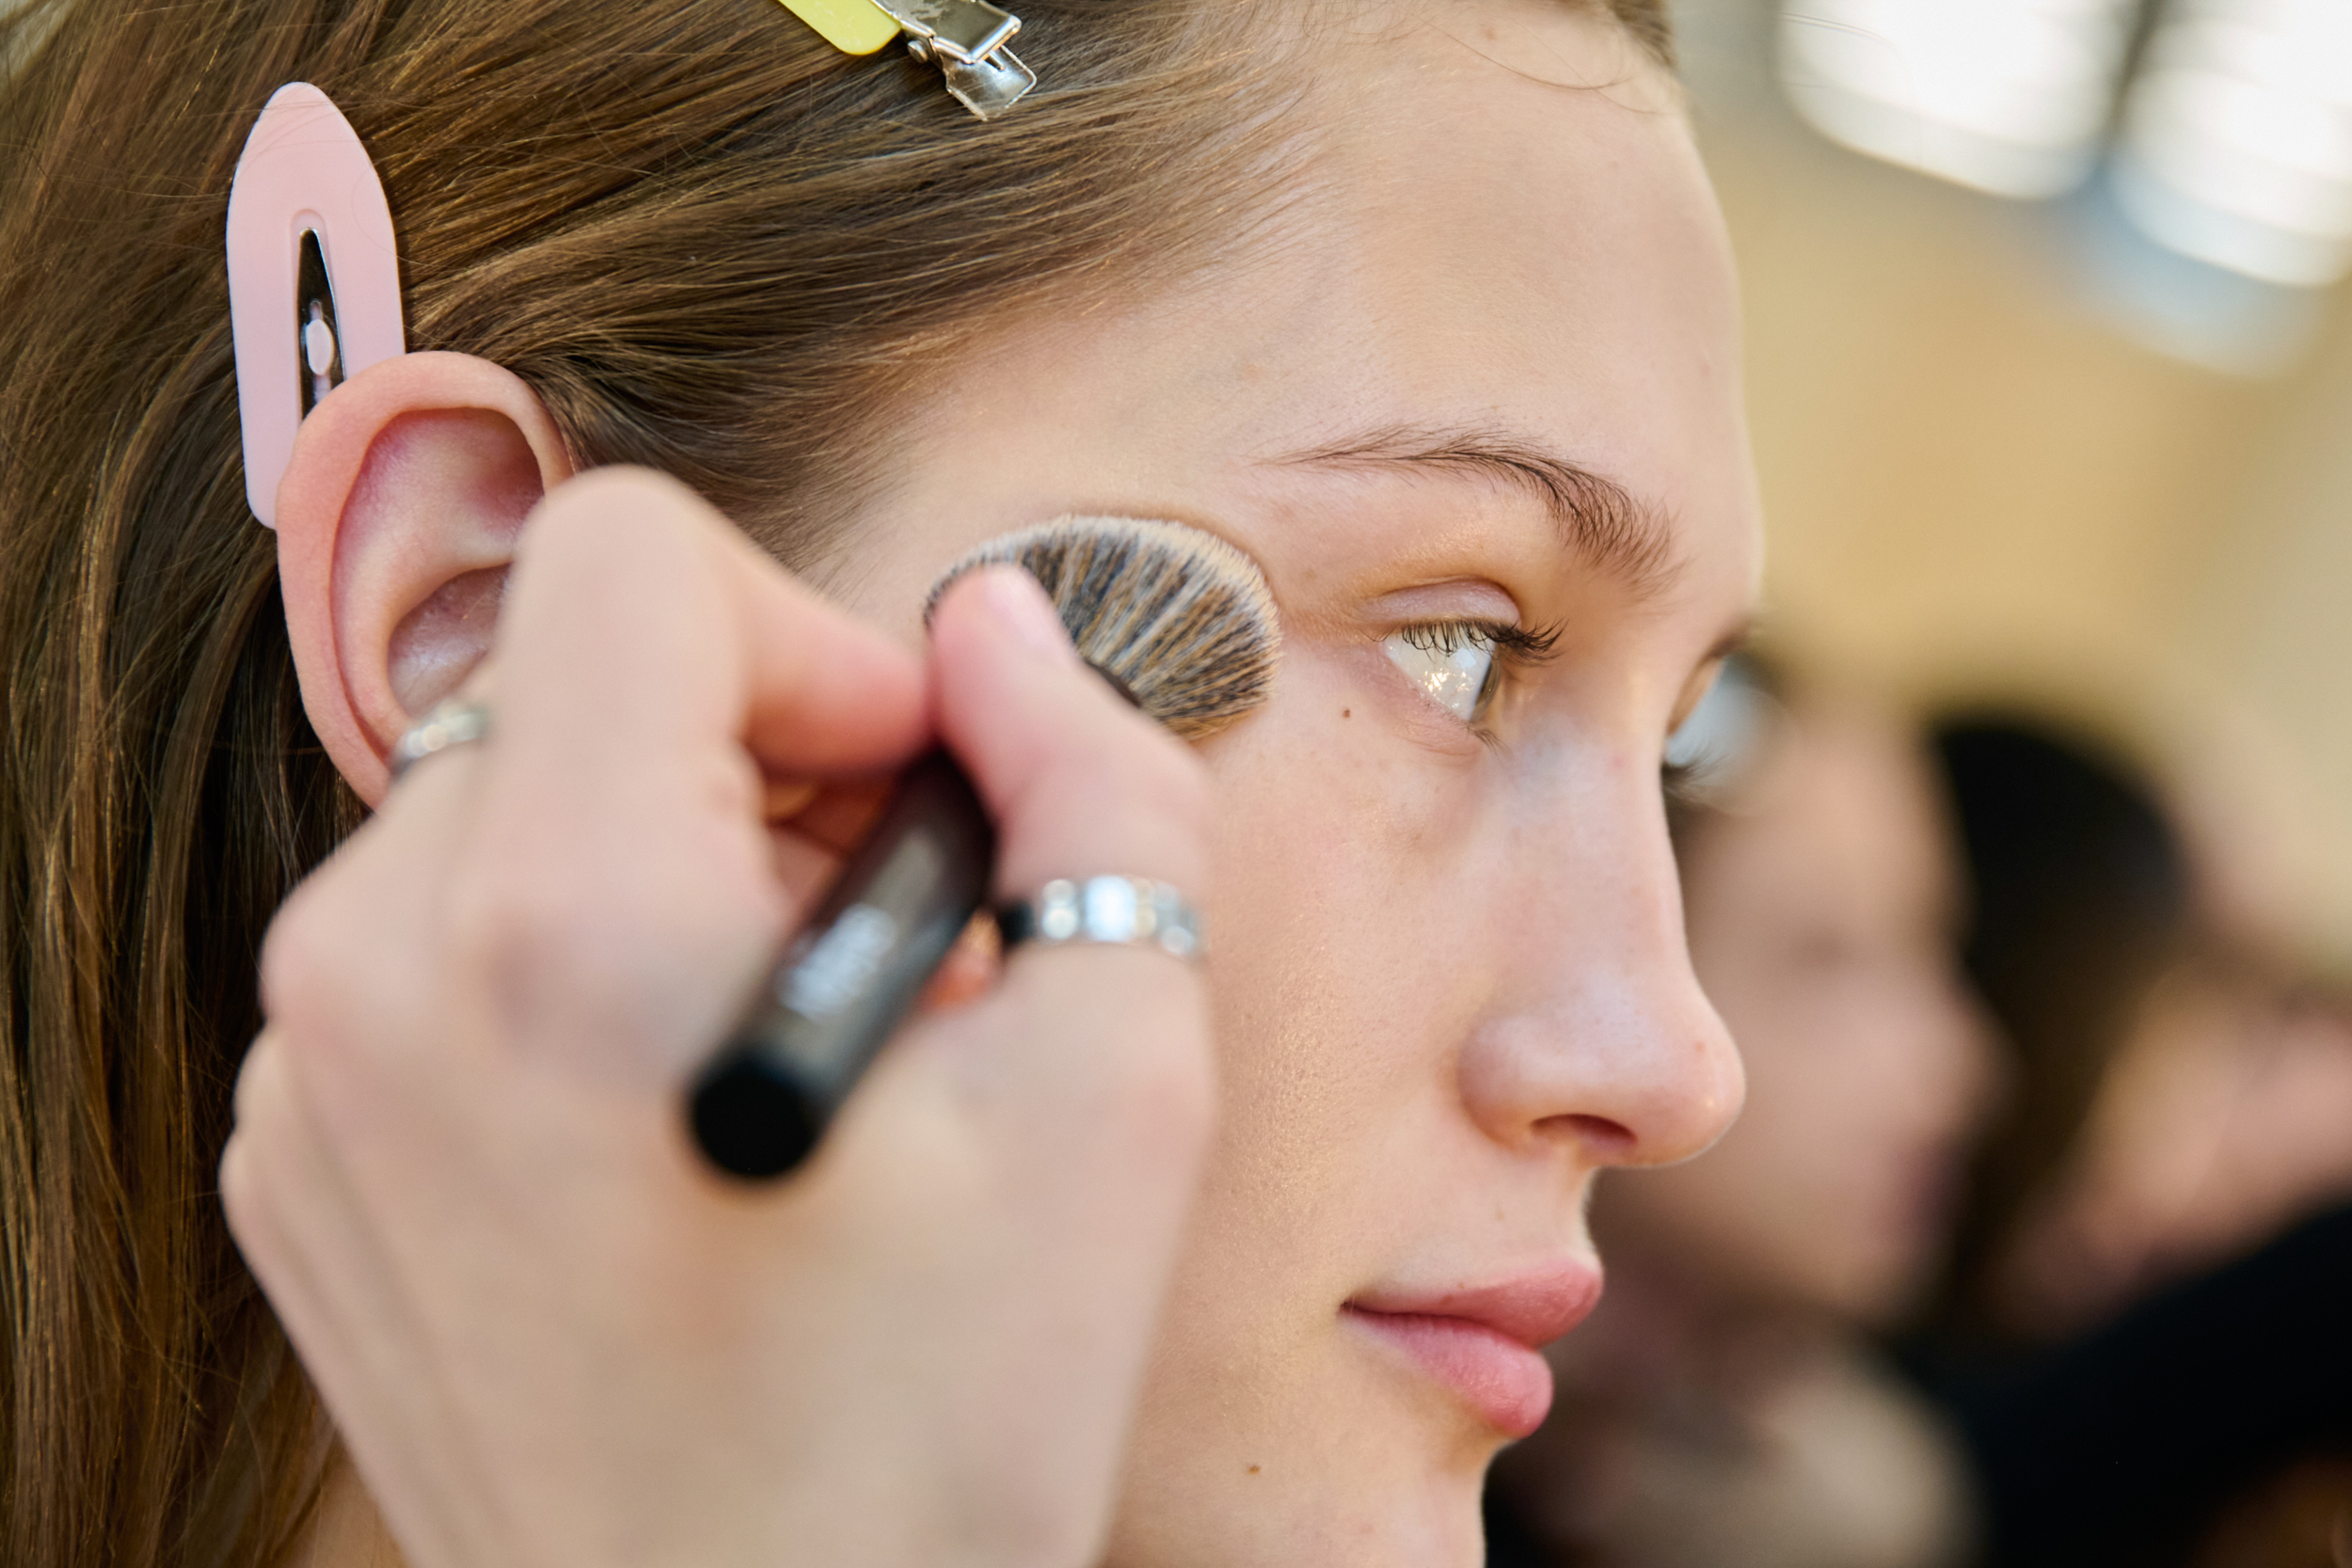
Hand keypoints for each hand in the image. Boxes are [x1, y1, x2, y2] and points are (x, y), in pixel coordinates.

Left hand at [222, 469, 1215, 1567]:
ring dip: (674, 861)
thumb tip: (1001, 633)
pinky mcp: (300, 1154)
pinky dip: (574, 966)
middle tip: (882, 940)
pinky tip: (681, 1117)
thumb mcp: (1117, 1092)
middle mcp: (374, 980)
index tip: (903, 795)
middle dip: (761, 764)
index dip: (816, 643)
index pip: (634, 558)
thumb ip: (1096, 789)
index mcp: (560, 932)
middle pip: (573, 676)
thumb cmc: (935, 1436)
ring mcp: (311, 1078)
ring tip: (790, 1045)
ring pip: (508, 801)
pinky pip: (437, 940)